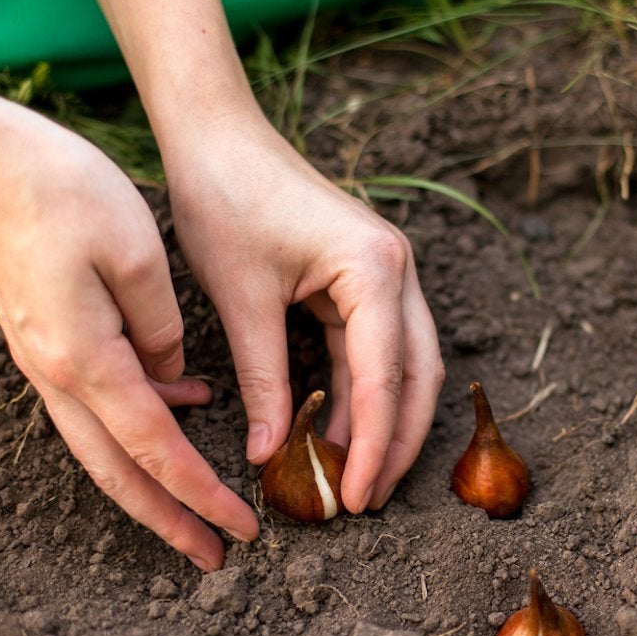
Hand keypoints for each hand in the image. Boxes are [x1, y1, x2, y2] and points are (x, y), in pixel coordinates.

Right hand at [0, 106, 258, 570]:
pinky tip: (186, 402)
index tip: (242, 529)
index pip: (156, 450)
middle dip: (170, 520)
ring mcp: (46, 361)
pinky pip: (98, 403)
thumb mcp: (137, 253)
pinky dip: (141, 422)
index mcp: (87, 360)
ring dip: (152, 484)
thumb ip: (163, 328)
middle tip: (216, 557)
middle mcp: (59, 375)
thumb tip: (175, 378)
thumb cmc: (62, 190)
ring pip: (104, 447)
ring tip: (200, 508)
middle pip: (119, 472)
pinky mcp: (47, 341)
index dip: (201, 495)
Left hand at [164, 119, 444, 512]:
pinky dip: (362, 393)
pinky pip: (376, 348)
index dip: (375, 445)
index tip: (358, 497)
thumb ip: (265, 380)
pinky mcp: (365, 278)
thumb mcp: (241, 300)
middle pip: (418, 376)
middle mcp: (397, 270)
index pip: (385, 377)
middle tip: (369, 500)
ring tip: (355, 477)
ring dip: (384, 421)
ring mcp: (386, 273)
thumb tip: (271, 454)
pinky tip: (339, 431)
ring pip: (406, 366)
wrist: (217, 135)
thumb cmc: (225, 200)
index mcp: (374, 269)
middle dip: (398, 442)